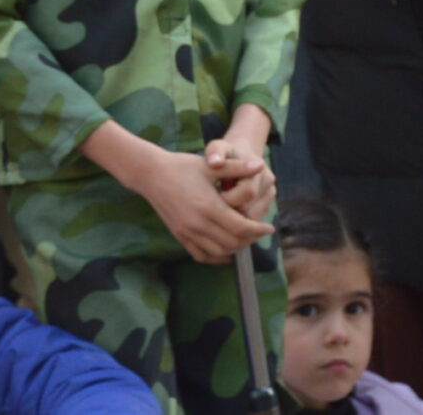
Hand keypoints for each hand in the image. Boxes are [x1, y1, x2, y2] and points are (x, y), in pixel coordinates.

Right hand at [132, 146, 275, 263]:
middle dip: (249, 240)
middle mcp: (197, 224)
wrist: (152, 174)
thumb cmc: (183, 166)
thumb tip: (260, 165)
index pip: (240, 227)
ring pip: (218, 252)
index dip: (258, 230)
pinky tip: (227, 252)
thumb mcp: (211, 165)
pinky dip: (216, 257)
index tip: (269, 228)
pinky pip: (201, 255)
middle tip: (259, 232)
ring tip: (246, 239)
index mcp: (208, 206)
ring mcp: (187, 232)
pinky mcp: (179, 236)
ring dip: (235, 248)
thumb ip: (237, 167)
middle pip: (232, 242)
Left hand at [207, 105, 276, 222]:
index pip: (247, 192)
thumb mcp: (217, 148)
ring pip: (252, 219)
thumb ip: (215, 152)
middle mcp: (268, 181)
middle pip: (250, 209)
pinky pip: (253, 221)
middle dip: (230, 212)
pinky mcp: (267, 204)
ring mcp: (270, 194)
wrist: (240, 155)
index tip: (212, 196)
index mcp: (258, 167)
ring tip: (220, 209)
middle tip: (214, 207)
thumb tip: (215, 162)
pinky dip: (239, 222)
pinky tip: (227, 213)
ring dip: (235, 219)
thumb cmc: (225, 153)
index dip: (228, 199)